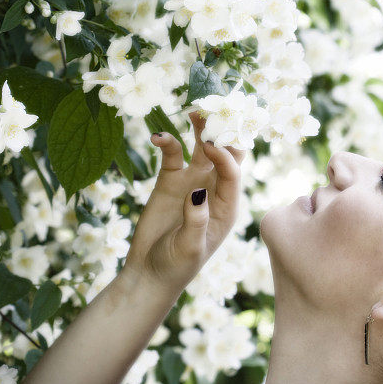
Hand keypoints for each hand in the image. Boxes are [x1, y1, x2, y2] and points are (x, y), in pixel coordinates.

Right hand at [121, 111, 245, 292]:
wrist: (150, 273)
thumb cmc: (177, 265)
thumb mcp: (189, 248)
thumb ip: (196, 221)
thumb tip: (198, 193)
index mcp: (227, 206)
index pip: (232, 173)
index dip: (225, 156)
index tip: (211, 144)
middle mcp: (214, 189)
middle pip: (226, 153)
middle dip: (224, 133)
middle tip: (215, 110)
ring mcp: (193, 182)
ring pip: (202, 147)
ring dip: (201, 129)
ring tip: (194, 110)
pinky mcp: (170, 180)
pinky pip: (173, 154)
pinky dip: (168, 142)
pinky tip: (158, 136)